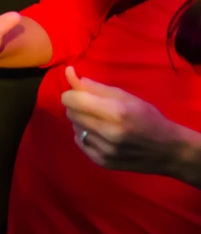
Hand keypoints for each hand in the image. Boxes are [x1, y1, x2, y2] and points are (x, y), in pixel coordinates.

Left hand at [63, 67, 200, 178]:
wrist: (169, 151)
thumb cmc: (148, 118)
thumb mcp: (126, 97)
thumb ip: (96, 87)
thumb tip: (69, 74)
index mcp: (115, 112)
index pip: (72, 100)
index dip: (72, 94)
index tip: (78, 93)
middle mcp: (108, 133)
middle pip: (70, 114)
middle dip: (76, 107)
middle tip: (91, 108)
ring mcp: (105, 150)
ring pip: (75, 128)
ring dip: (82, 122)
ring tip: (100, 122)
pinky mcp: (103, 162)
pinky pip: (80, 143)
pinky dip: (86, 137)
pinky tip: (100, 135)